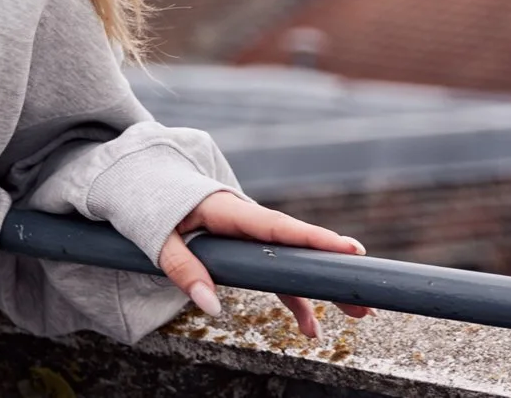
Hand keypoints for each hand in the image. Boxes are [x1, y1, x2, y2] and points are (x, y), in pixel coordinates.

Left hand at [158, 189, 372, 340]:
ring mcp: (253, 236)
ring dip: (322, 289)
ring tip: (358, 315)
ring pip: (294, 263)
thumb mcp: (158, 236)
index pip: (277, 226)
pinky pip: (278, 273)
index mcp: (229, 210)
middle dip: (332, 272)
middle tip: (364, 297)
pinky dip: (294, 298)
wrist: (146, 182)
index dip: (313, 238)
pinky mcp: (250, 249)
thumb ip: (182, 268)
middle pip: (297, 248)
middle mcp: (249, 220)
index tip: (349, 249)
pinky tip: (311, 327)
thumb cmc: (152, 205)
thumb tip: (211, 306)